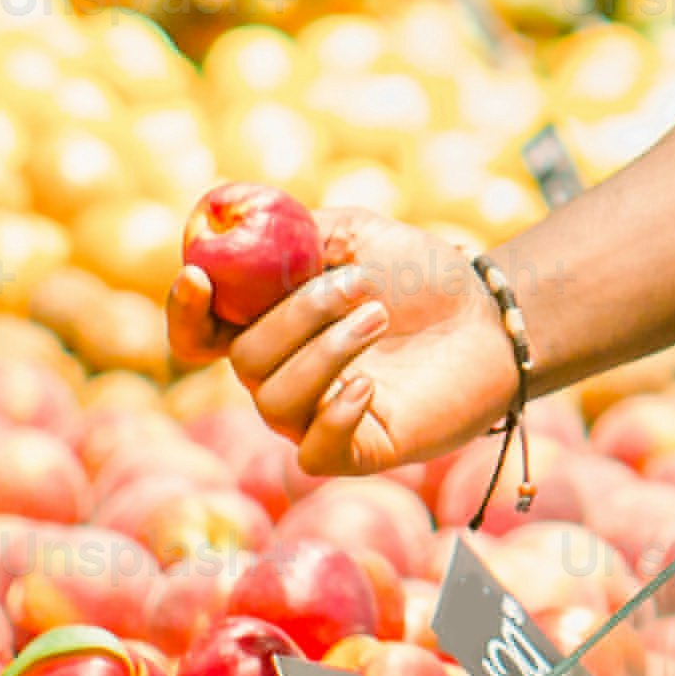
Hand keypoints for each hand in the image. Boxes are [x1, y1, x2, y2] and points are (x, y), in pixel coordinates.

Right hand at [176, 211, 519, 478]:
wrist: (490, 316)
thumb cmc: (421, 275)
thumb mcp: (355, 234)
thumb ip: (293, 231)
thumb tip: (239, 222)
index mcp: (269, 325)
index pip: (198, 335)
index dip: (184, 313)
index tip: (198, 277)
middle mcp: (281, 376)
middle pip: (245, 361)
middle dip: (298, 316)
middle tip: (361, 287)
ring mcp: (316, 416)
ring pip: (275, 402)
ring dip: (326, 352)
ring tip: (380, 317)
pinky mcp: (357, 450)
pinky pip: (314, 453)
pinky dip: (334, 416)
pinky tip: (369, 383)